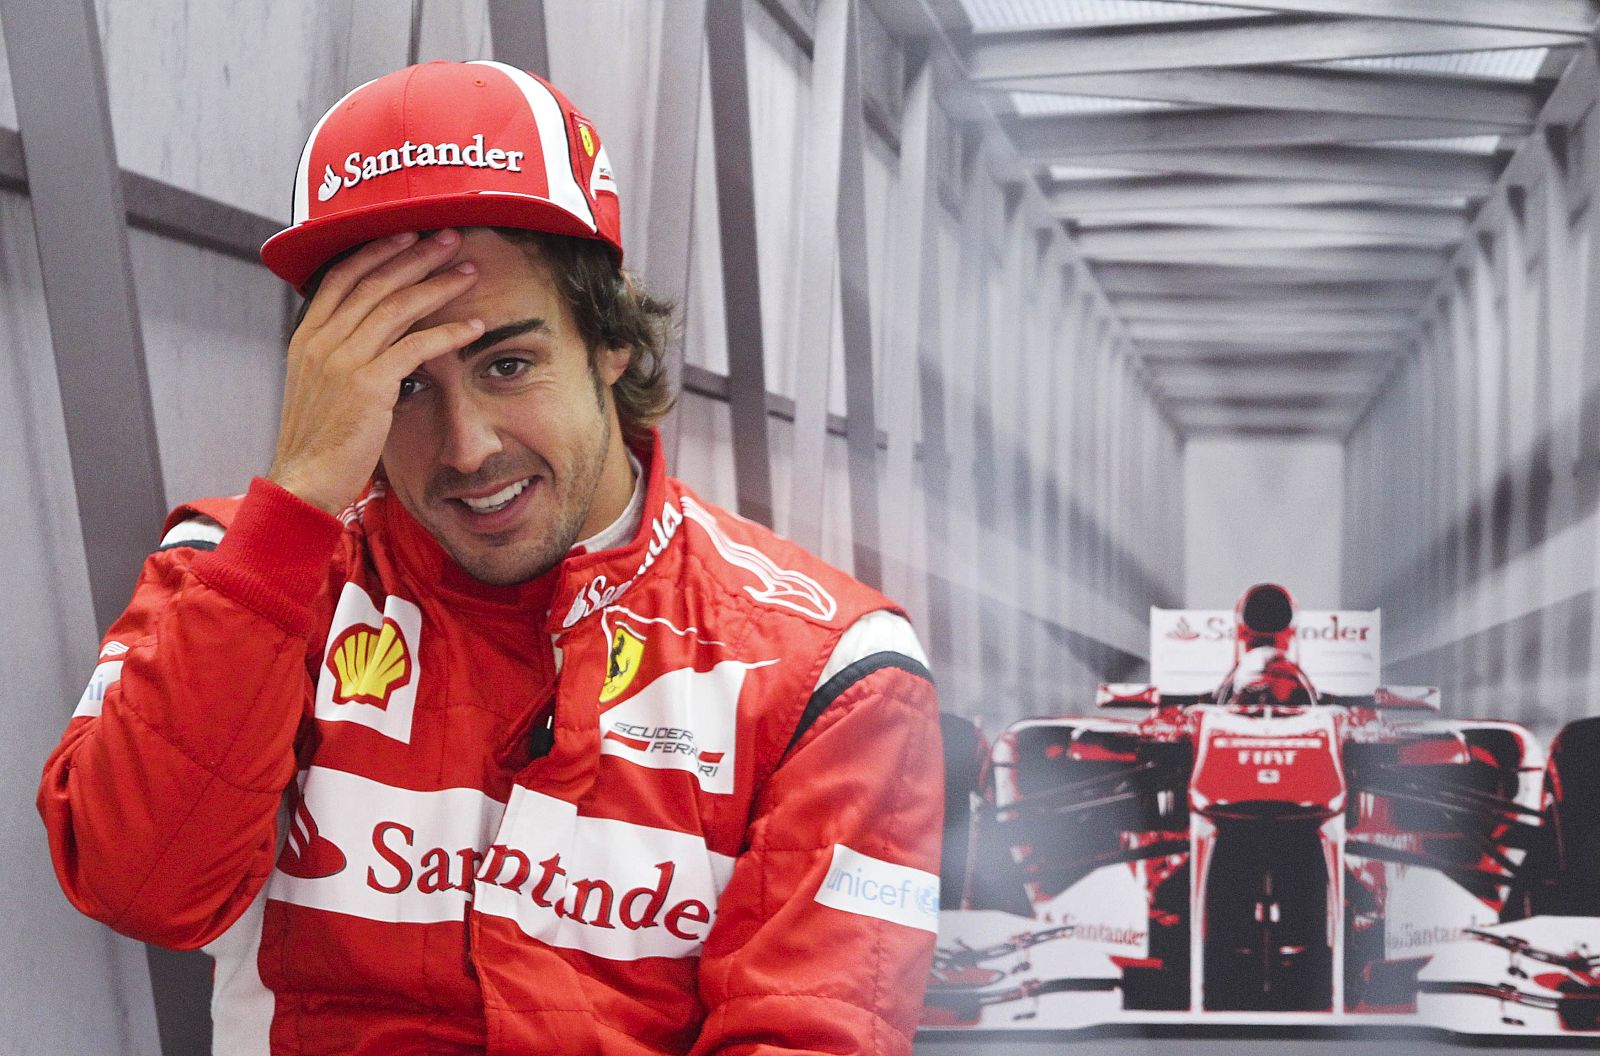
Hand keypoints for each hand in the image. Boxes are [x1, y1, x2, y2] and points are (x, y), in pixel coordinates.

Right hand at [268, 230, 483, 514]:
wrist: (305, 478)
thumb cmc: (319, 438)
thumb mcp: (317, 384)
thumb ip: (336, 352)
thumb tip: (364, 331)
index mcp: (306, 335)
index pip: (344, 275)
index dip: (379, 251)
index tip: (410, 235)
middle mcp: (322, 340)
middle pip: (376, 281)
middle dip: (417, 255)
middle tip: (451, 239)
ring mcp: (343, 360)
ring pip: (398, 306)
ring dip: (438, 285)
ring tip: (469, 273)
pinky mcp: (368, 384)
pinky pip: (416, 347)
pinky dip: (448, 332)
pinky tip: (473, 327)